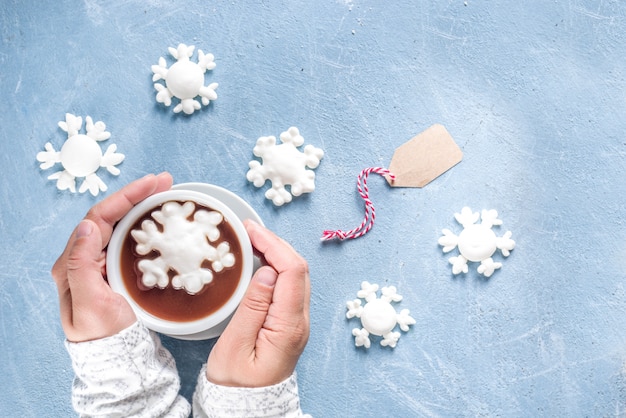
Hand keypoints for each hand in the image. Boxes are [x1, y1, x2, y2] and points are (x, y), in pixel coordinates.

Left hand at [52, 173, 172, 341]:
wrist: (115, 356)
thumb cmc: (104, 334)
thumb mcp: (91, 304)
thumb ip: (82, 265)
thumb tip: (88, 225)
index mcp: (74, 261)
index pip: (99, 217)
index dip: (125, 197)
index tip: (151, 184)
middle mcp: (85, 256)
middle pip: (110, 214)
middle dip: (137, 194)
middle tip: (165, 181)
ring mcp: (100, 261)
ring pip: (120, 223)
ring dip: (141, 204)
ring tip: (165, 191)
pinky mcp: (114, 267)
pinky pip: (129, 237)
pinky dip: (144, 222)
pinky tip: (159, 217)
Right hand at [207, 220, 310, 386]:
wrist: (247, 406)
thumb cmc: (236, 383)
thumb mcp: (235, 347)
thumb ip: (253, 308)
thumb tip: (267, 271)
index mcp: (289, 326)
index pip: (292, 272)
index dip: (274, 245)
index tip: (251, 231)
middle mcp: (300, 321)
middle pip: (299, 269)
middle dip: (276, 243)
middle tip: (248, 230)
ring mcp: (298, 321)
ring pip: (296, 275)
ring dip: (277, 253)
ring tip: (252, 240)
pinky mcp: (290, 322)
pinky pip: (290, 286)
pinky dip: (277, 267)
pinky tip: (260, 261)